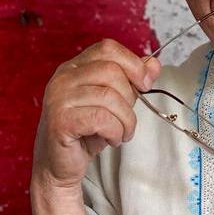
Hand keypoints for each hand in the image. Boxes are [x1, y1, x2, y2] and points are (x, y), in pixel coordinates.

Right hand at [32, 39, 161, 190]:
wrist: (59, 166)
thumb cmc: (86, 133)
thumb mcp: (113, 103)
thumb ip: (131, 81)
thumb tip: (154, 64)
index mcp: (74, 67)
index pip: (107, 48)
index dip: (133, 64)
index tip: (145, 85)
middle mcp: (63, 78)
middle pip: (112, 72)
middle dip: (130, 99)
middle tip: (126, 120)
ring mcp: (59, 98)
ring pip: (110, 97)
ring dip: (125, 121)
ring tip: (121, 134)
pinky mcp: (60, 120)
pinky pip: (101, 119)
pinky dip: (115, 132)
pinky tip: (111, 140)